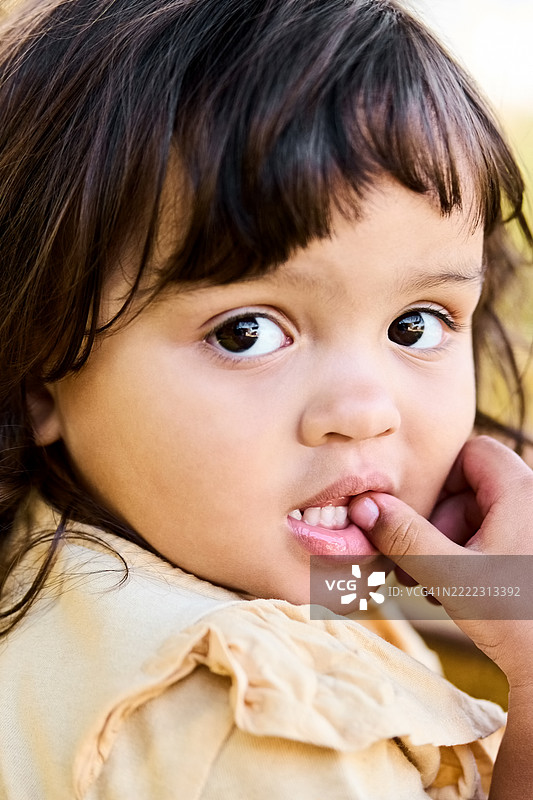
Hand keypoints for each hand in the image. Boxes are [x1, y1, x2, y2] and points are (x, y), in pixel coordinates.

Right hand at [348, 436, 532, 688]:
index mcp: (522, 492)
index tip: (417, 514)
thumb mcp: (450, 574)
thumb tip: (364, 505)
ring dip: (448, 543)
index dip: (439, 478)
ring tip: (431, 582)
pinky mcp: (529, 556)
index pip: (473, 451)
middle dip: (438, 521)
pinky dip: (469, 557)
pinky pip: (495, 538)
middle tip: (417, 558)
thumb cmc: (517, 621)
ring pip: (480, 516)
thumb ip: (404, 536)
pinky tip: (452, 591)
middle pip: (472, 487)